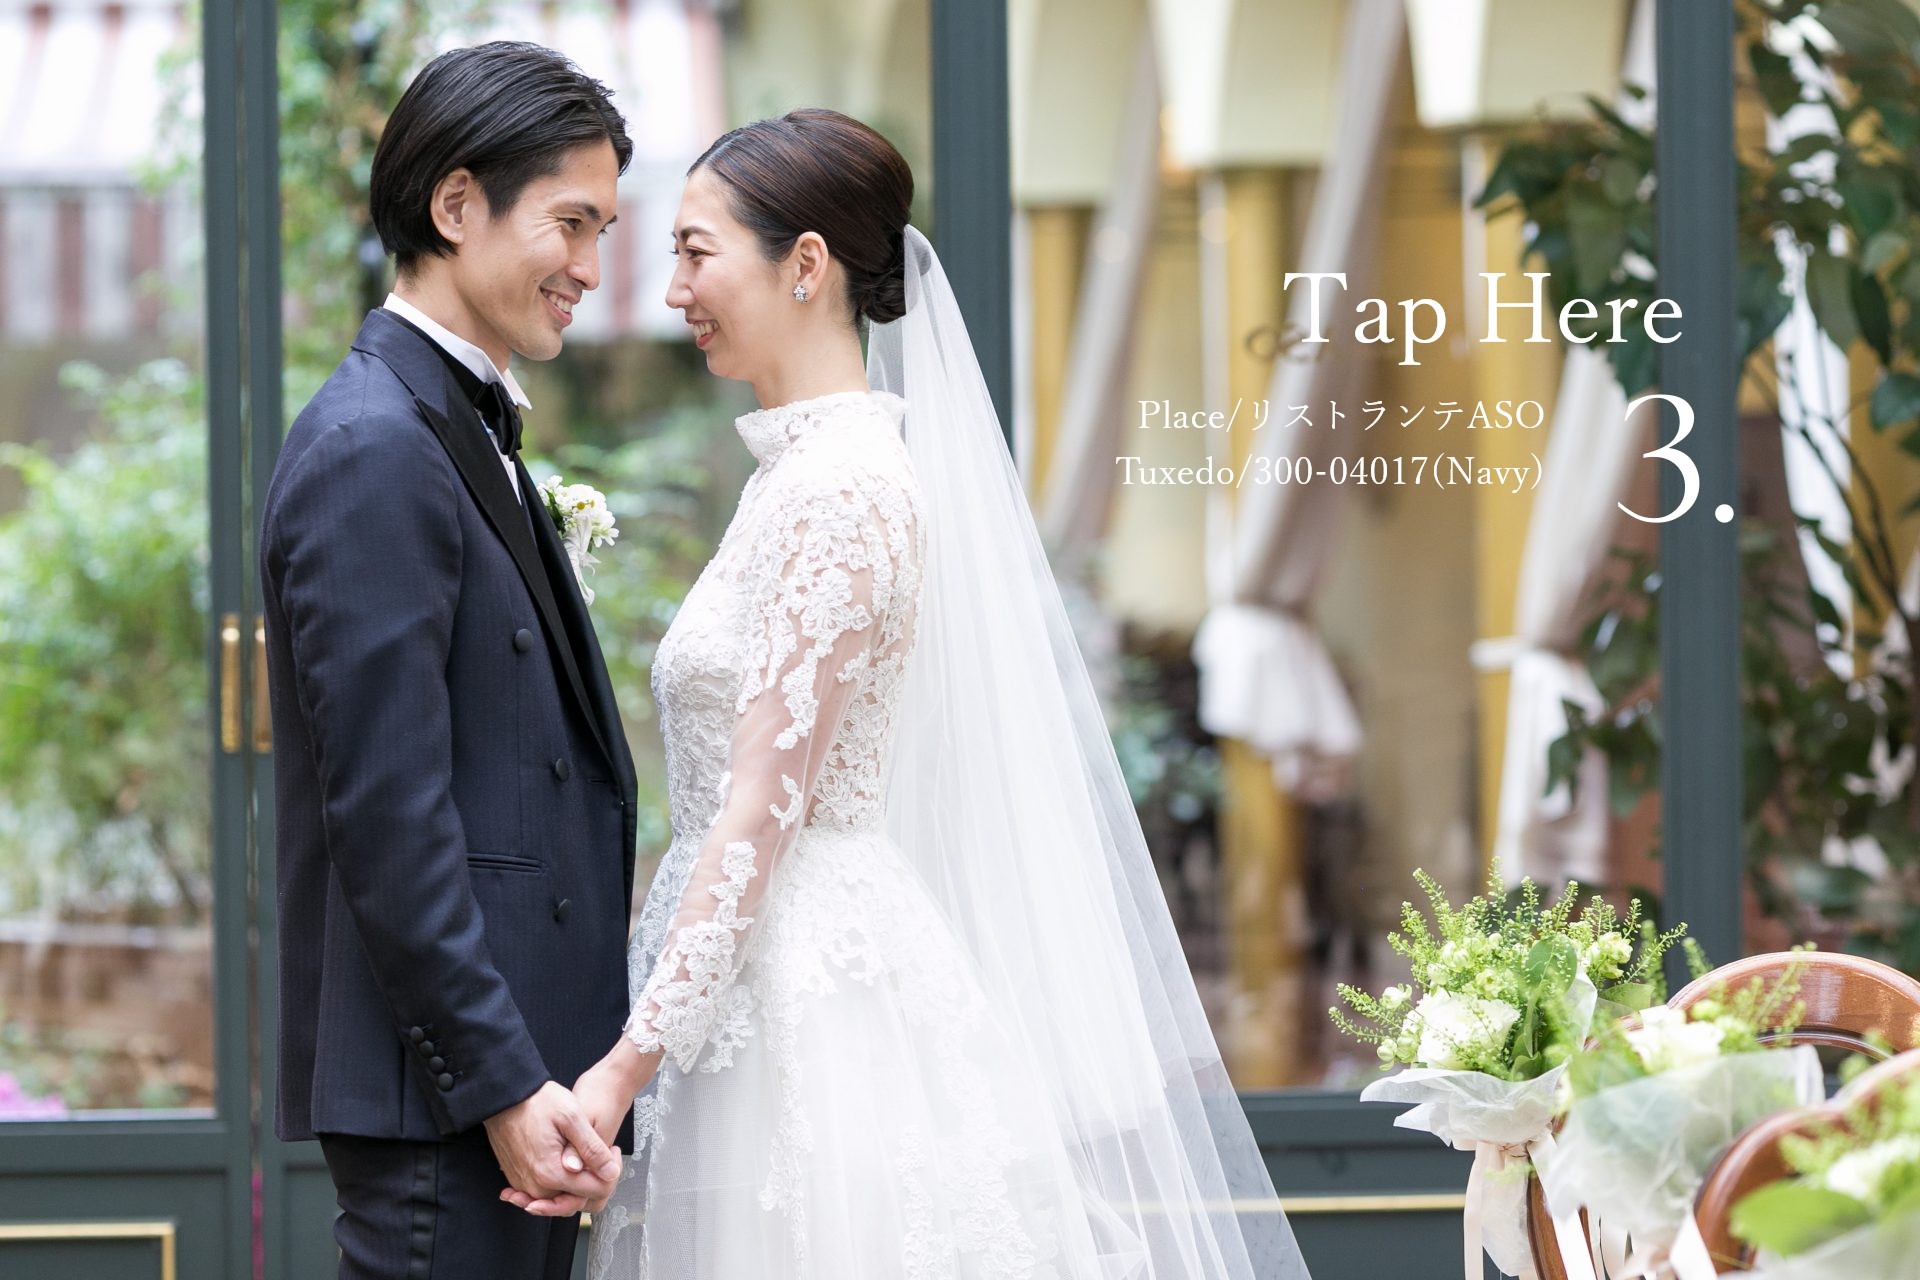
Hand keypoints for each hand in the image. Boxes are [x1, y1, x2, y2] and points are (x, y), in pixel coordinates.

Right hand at [482, 1080, 620, 1212]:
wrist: (505, 1096)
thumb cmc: (537, 1102)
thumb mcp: (572, 1116)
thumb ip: (592, 1148)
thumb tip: (610, 1172)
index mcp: (552, 1174)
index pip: (596, 1192)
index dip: (611, 1173)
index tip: (612, 1152)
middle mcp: (537, 1187)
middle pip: (579, 1200)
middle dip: (596, 1180)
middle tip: (602, 1153)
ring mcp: (526, 1185)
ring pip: (563, 1198)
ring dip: (579, 1183)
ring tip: (584, 1154)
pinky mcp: (519, 1179)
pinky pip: (546, 1193)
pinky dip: (561, 1183)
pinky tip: (568, 1164)